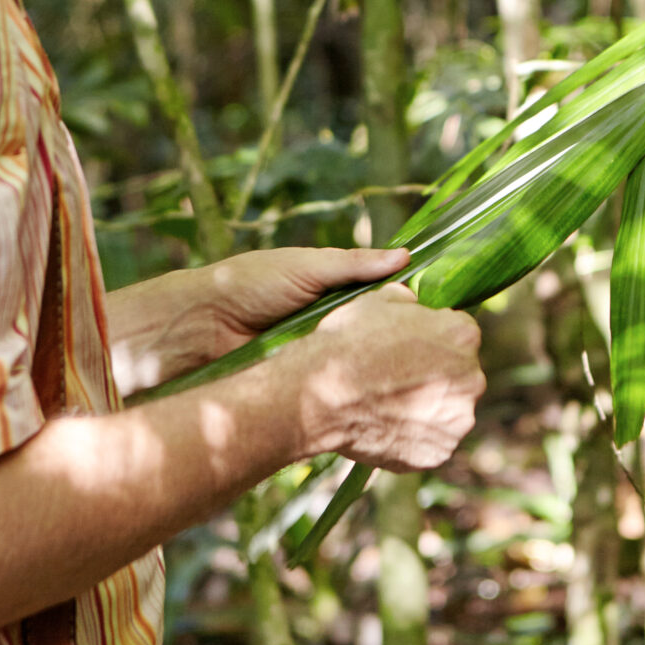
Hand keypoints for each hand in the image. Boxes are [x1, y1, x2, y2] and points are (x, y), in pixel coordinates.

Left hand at [109, 248, 408, 390]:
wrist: (202, 326)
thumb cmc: (251, 284)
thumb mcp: (307, 266)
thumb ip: (354, 265)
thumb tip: (406, 256)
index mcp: (333, 287)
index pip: (382, 295)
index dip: (408, 303)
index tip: (442, 312)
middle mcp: (330, 320)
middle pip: (377, 330)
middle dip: (400, 338)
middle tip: (438, 348)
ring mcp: (319, 350)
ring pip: (360, 357)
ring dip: (379, 362)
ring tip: (418, 370)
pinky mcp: (306, 377)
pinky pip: (337, 380)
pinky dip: (354, 382)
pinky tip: (383, 388)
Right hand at [290, 283, 484, 471]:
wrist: (320, 395)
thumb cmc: (347, 342)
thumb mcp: (376, 300)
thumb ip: (406, 300)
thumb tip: (412, 302)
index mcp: (463, 335)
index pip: (460, 335)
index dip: (434, 341)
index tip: (411, 349)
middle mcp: (472, 378)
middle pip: (460, 374)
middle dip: (436, 376)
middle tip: (399, 379)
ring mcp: (457, 420)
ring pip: (448, 411)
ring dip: (428, 408)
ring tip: (389, 406)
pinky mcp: (439, 453)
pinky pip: (432, 441)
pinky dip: (415, 437)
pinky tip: (387, 427)